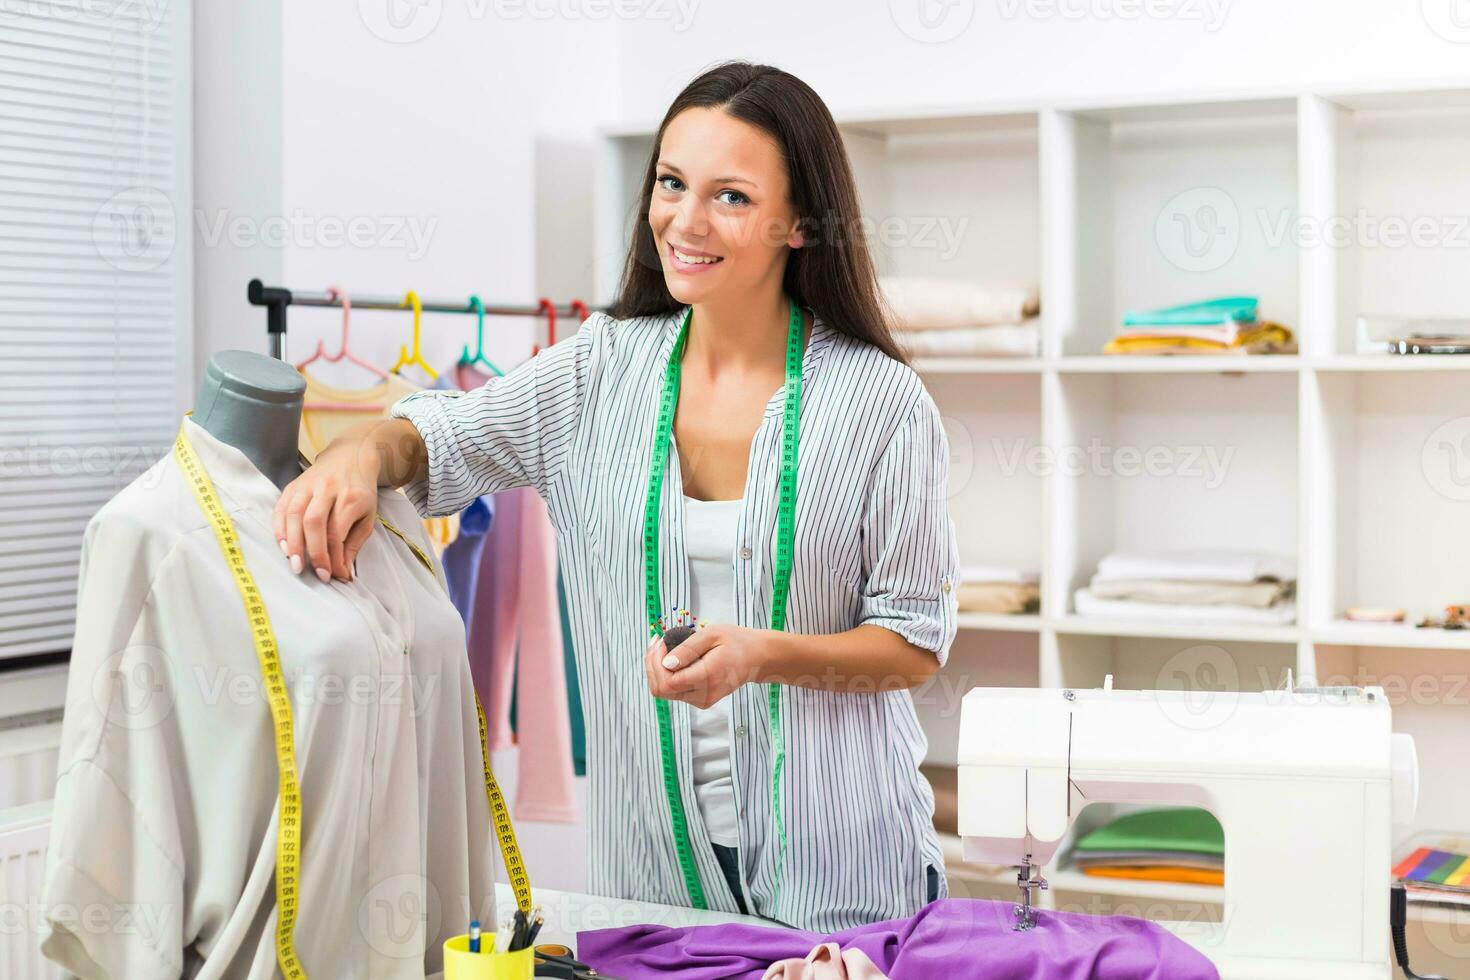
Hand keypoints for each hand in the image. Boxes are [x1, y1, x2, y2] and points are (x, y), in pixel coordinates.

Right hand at [272, 436, 381, 582]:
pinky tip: (283, 545)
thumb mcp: (368, 516)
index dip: (333, 557)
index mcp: (351, 497)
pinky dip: (279, 528)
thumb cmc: (360, 491)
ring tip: (295, 564)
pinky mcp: (293, 484)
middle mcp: (328, 489)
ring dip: (292, 542)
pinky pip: (281, 507)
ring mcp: (308, 485)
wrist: (351, 456)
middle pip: (314, 523)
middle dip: (312, 552)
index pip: (337, 532)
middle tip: (314, 574)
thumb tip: (343, 572)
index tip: (334, 575)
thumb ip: (355, 544)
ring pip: (294, 514)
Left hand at [643, 625, 768, 709]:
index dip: (655, 662)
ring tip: (664, 647)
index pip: (668, 682)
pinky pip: (673, 692)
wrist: (756, 658)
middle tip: (658, 642)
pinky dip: (667, 675)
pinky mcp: (700, 701)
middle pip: (661, 690)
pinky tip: (673, 659)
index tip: (661, 641)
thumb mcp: (712, 635)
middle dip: (651, 665)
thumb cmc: (736, 642)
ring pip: (664, 692)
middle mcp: (703, 695)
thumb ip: (687, 649)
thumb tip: (666, 663)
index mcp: (707, 677)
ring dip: (657, 670)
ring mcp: (701, 700)